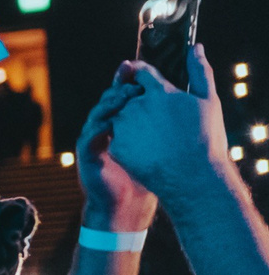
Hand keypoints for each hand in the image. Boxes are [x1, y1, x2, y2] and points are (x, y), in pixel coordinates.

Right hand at [75, 72, 159, 233]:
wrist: (129, 206)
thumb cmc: (147, 175)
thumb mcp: (161, 144)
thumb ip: (167, 123)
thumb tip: (187, 99)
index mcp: (124, 122)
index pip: (125, 94)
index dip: (129, 80)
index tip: (138, 68)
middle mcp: (107, 127)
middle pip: (110, 99)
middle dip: (120, 87)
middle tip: (133, 82)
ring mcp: (95, 140)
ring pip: (98, 113)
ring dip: (110, 103)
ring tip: (124, 96)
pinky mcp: (88, 155)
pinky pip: (89, 135)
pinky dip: (98, 127)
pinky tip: (110, 122)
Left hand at [107, 46, 235, 207]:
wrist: (191, 177)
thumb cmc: (205, 138)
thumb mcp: (208, 101)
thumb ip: (200, 72)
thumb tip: (196, 47)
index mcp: (158, 91)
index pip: (140, 71)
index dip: (139, 72)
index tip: (139, 75)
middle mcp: (135, 105)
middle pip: (126, 95)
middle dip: (133, 99)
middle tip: (149, 116)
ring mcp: (123, 126)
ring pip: (119, 116)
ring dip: (127, 121)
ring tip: (147, 135)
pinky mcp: (115, 146)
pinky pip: (114, 137)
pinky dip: (124, 140)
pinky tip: (141, 148)